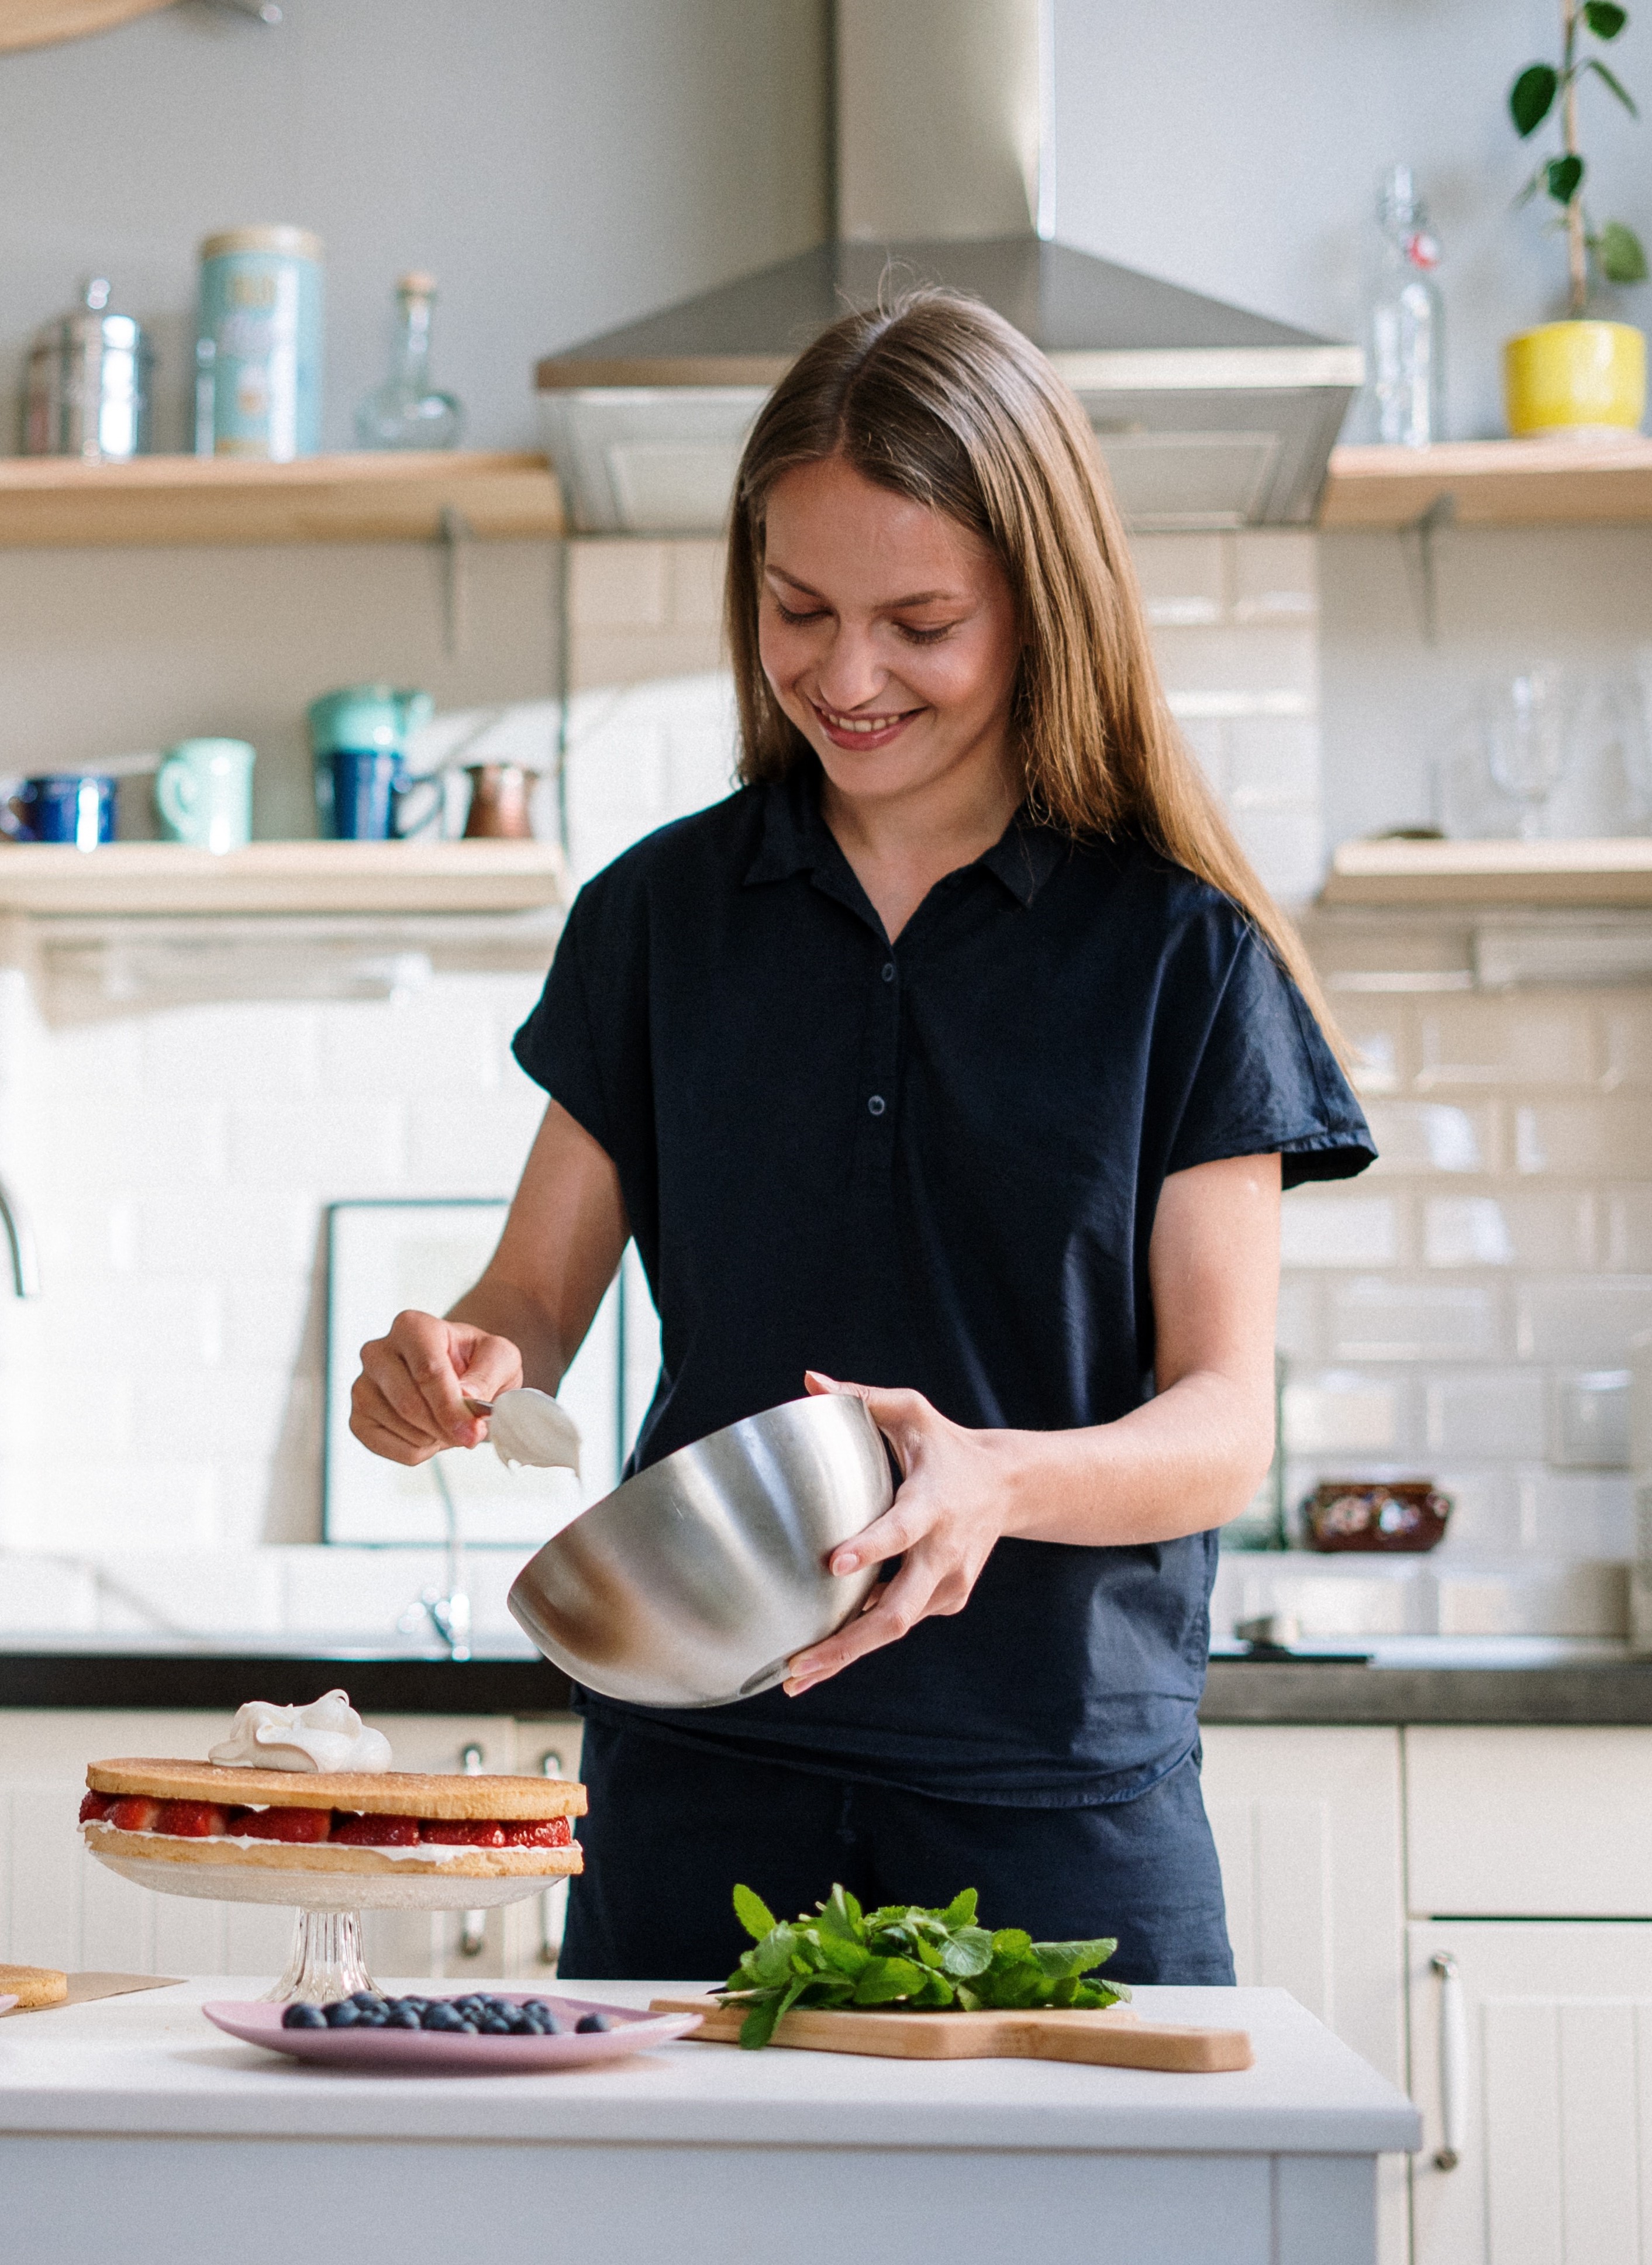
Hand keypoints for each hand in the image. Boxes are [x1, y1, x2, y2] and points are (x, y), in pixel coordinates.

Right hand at [350, 1309, 524, 1465]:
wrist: (457, 1374)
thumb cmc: (477, 1362)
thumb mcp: (500, 1358)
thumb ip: (488, 1374)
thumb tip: (466, 1398)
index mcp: (412, 1327)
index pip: (427, 1372)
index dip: (451, 1408)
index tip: (473, 1433)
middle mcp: (378, 1351)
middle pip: (409, 1404)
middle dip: (446, 1427)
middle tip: (470, 1433)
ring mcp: (362, 1385)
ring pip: (400, 1428)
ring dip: (435, 1438)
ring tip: (448, 1422)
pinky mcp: (357, 1417)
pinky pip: (385, 1447)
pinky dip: (416, 1451)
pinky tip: (428, 1434)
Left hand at [782, 1372, 1014, 1696]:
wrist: (1007, 1486)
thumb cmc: (947, 1446)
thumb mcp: (911, 1413)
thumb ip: (861, 1398)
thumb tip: (809, 1381)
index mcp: (933, 1504)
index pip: (901, 1530)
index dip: (872, 1549)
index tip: (836, 1564)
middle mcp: (944, 1552)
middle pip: (898, 1613)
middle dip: (846, 1644)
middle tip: (799, 1665)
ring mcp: (948, 1583)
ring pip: (896, 1627)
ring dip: (847, 1653)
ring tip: (796, 1677)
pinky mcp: (947, 1599)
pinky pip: (901, 1619)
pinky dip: (864, 1636)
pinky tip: (825, 1652)